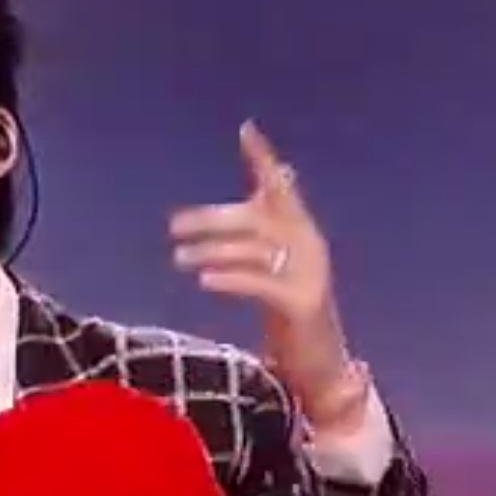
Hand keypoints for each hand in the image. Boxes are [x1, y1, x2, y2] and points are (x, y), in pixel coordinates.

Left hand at [168, 121, 364, 428]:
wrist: (321, 366)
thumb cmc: (289, 315)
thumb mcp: (270, 270)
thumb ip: (254, 240)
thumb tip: (227, 215)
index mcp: (300, 231)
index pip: (282, 187)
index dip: (264, 158)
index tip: (246, 129)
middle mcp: (309, 244)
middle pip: (257, 219)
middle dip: (213, 219)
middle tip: (174, 226)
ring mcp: (310, 273)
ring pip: (254, 250)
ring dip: (212, 252)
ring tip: (179, 259)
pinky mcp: (303, 303)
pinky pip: (260, 284)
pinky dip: (231, 279)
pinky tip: (204, 280)